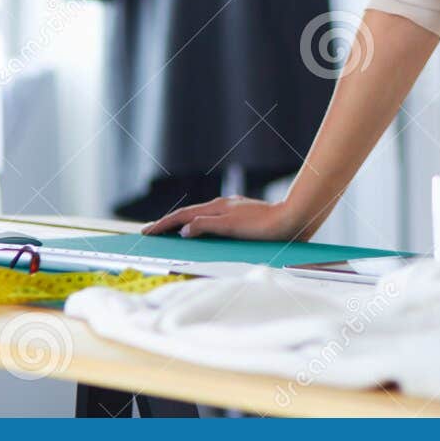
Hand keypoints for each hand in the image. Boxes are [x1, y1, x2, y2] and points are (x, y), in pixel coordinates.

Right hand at [141, 195, 307, 240]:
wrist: (292, 220)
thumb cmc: (264, 226)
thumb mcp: (231, 227)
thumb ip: (206, 226)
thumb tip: (184, 230)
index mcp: (217, 208)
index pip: (183, 216)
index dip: (163, 224)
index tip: (146, 232)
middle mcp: (223, 206)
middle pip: (189, 215)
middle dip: (169, 224)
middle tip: (152, 232)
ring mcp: (232, 211)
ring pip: (201, 217)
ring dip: (184, 225)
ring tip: (171, 234)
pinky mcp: (242, 218)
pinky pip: (213, 222)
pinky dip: (200, 227)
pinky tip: (203, 233)